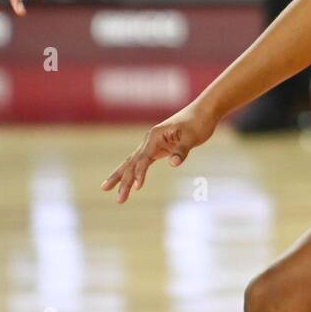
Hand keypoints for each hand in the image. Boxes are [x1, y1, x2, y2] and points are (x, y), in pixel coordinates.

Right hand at [101, 102, 217, 203]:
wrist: (204, 112)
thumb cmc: (199, 123)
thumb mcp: (193, 137)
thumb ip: (182, 150)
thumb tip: (173, 163)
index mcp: (155, 136)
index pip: (143, 159)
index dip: (140, 174)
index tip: (137, 188)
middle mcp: (150, 140)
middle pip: (132, 163)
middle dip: (123, 181)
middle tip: (118, 200)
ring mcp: (152, 144)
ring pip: (133, 162)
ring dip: (123, 178)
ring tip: (106, 189)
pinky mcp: (158, 148)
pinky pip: (142, 162)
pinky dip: (134, 172)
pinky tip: (130, 183)